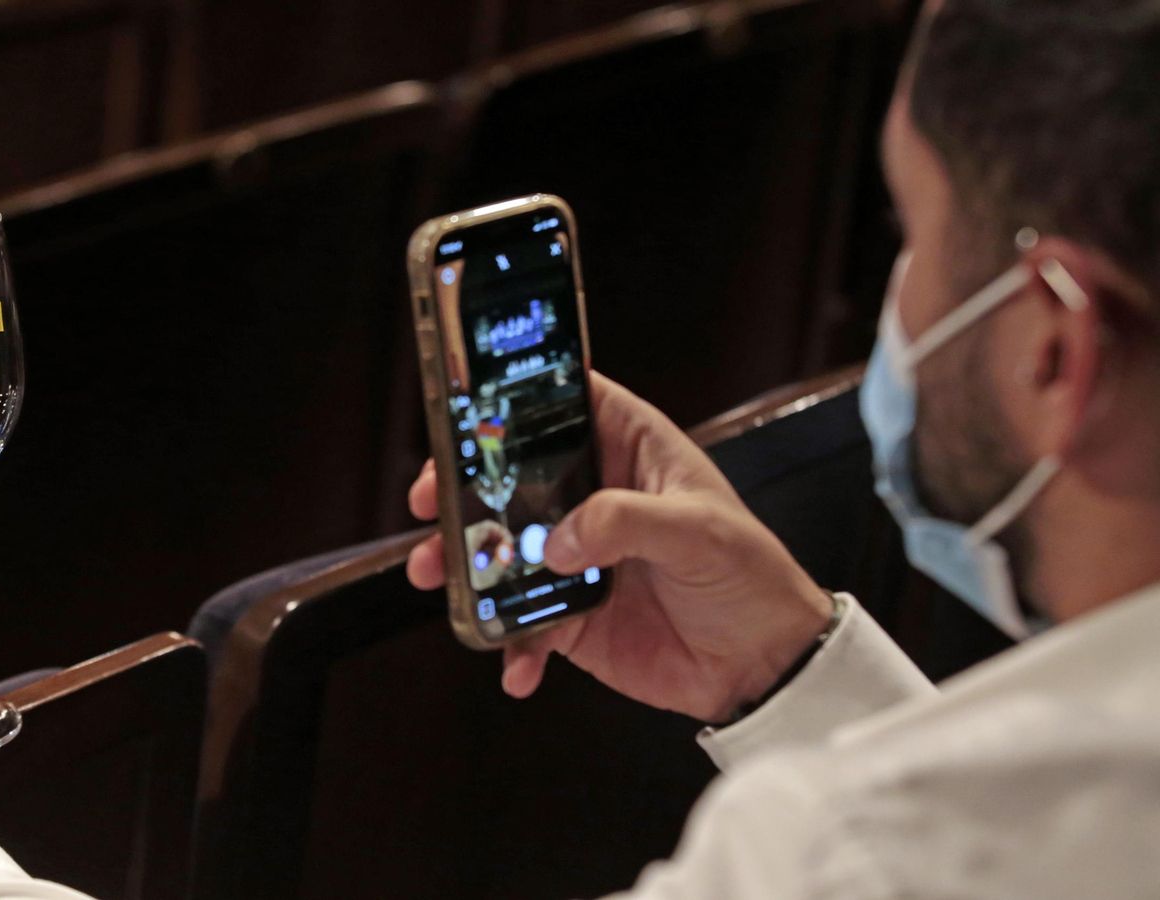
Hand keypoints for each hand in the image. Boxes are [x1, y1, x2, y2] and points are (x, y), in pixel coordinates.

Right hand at [407, 372, 832, 722]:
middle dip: (462, 484)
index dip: (514, 400)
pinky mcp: (572, 615)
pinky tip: (515, 664)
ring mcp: (577, 557)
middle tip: (430, 500)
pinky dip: (510, 642)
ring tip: (436, 575)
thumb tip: (556, 541)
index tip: (464, 410)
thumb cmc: (750, 578)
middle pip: (512, 474)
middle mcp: (596, 497)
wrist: (764, 666)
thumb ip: (625, 522)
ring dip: (464, 562)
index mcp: (631, 451)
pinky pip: (523, 623)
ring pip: (502, 547)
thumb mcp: (698, 532)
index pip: (566, 403)